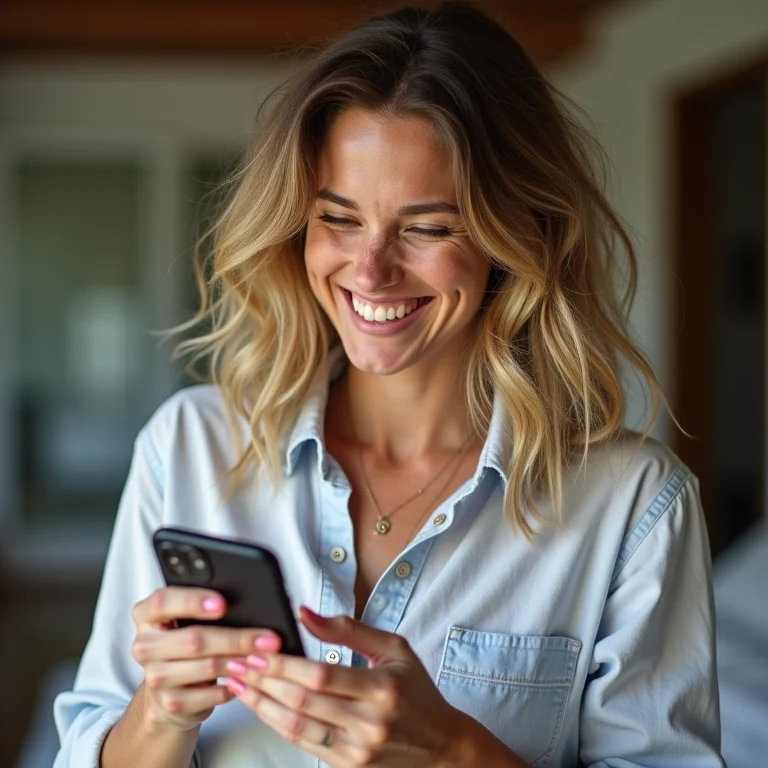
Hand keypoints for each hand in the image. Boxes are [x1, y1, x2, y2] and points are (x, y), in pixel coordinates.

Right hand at [131, 586, 282, 731]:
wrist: (171, 686)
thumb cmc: (187, 641)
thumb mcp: (189, 617)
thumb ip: (207, 606)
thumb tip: (250, 605)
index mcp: (147, 614)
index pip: (163, 602)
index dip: (193, 601)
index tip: (222, 604)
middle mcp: (144, 645)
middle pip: (194, 639)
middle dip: (236, 638)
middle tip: (267, 639)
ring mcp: (154, 677)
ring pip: (206, 667)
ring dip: (240, 662)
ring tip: (264, 658)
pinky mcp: (169, 703)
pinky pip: (208, 694)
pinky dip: (232, 686)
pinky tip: (247, 679)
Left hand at [224, 606, 469, 766]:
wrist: (441, 745)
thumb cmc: (417, 692)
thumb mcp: (393, 648)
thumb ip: (348, 629)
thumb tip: (305, 613)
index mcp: (381, 687)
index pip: (321, 675)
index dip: (284, 664)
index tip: (257, 651)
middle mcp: (369, 722)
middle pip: (302, 701)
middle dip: (263, 682)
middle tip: (235, 664)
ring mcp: (357, 749)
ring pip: (296, 727)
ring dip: (261, 705)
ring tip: (237, 686)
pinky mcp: (349, 766)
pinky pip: (304, 744)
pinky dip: (277, 725)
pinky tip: (261, 708)